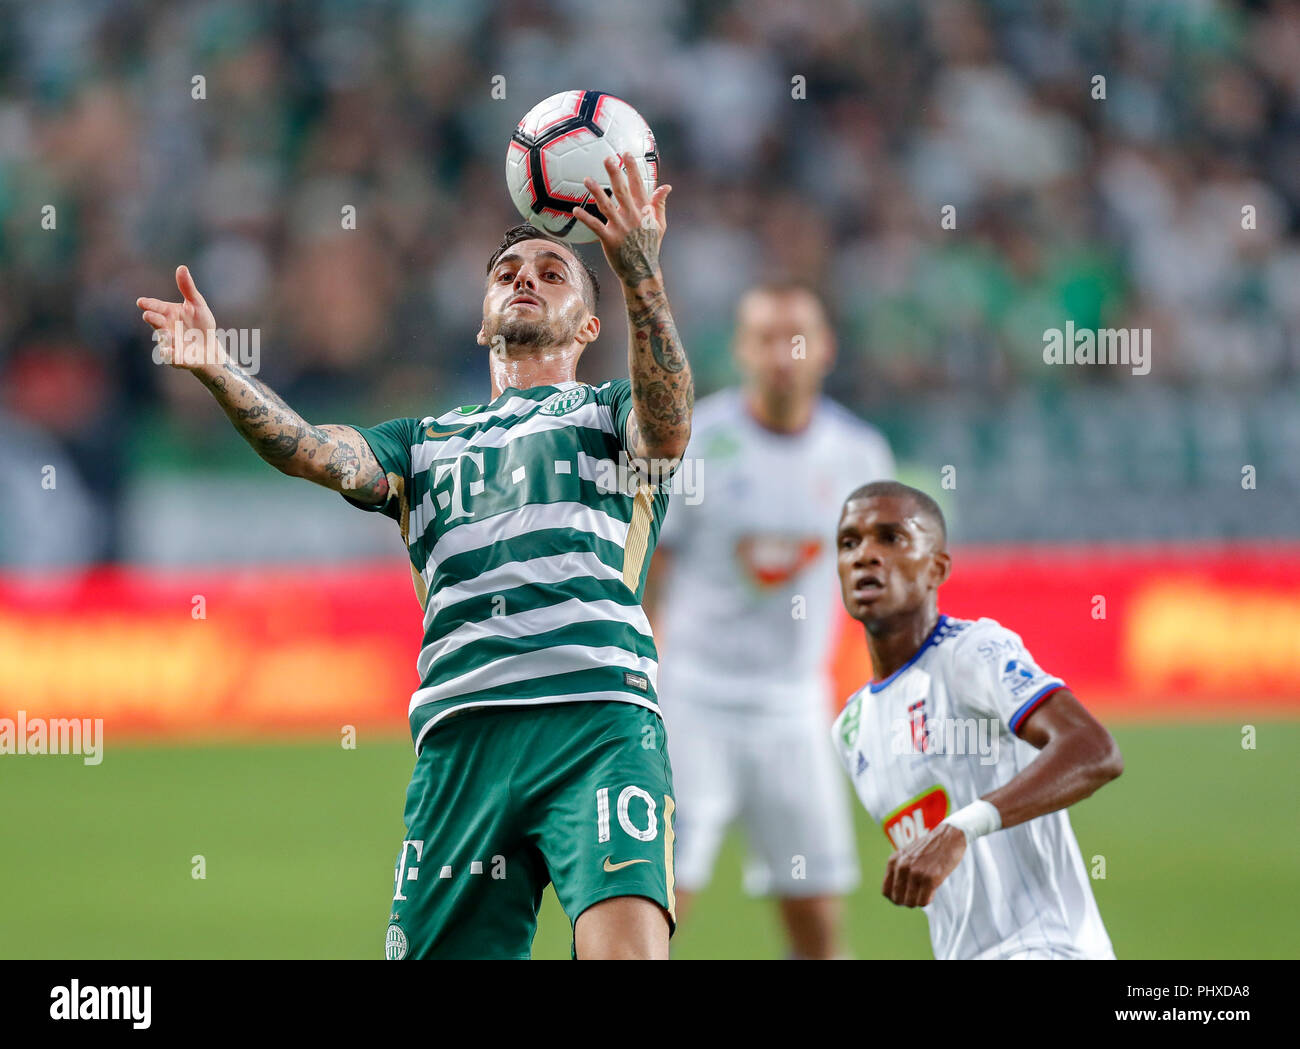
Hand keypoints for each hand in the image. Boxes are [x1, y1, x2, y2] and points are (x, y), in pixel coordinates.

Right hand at [136, 265, 219, 370]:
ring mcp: (168, 343)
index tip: (142, 302)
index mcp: (168, 313)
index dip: (149, 304)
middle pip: (155, 322)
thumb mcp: (197, 305)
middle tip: (149, 315)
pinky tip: (170, 353)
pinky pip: (170, 357)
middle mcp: (164, 327)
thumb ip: (188, 288)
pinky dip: (170, 355)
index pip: (156, 307)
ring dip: (164, 337)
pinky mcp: (175, 358)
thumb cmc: (201, 325)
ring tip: (168, 335)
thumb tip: (181, 267)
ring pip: (163, 340)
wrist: (210, 348)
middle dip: (152, 319)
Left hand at [571, 152, 671, 286]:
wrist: (642, 271)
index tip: (626, 154)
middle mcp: (632, 217)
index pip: (639, 186)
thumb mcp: (659, 225)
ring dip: (596, 192)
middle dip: (615, 174)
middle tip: (608, 158)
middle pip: (622, 191)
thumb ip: (659, 204)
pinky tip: (575, 210)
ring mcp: (621, 228)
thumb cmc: (649, 246)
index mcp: (643, 211)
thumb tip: (666, 186)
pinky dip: (585, 218)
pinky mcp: (610, 240)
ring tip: (586, 179)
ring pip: (607, 206)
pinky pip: (596, 226)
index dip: (632, 169)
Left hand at [882, 823, 967, 907]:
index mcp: (893, 861)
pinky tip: (933, 889)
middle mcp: (901, 867)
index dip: (896, 898)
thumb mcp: (906, 855)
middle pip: (898, 899)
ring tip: (926, 890)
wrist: (949, 836)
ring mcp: (915, 873)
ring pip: (911, 902)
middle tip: (918, 894)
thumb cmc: (929, 848)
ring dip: (919, 901)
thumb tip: (895, 896)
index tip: (906, 896)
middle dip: (908, 901)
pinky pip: (924, 901)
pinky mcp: (930, 878)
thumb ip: (898, 870)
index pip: (886, 892)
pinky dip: (928, 899)